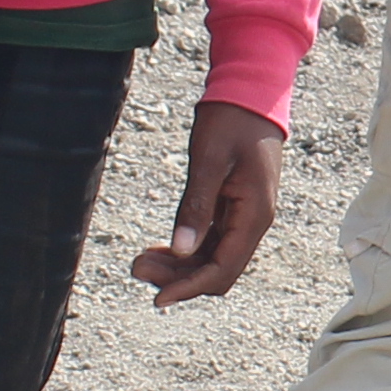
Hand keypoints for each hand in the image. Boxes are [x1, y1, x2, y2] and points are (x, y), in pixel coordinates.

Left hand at [130, 100, 287, 307]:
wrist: (250, 93)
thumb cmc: (231, 121)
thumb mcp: (208, 161)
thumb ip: (196, 206)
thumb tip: (182, 249)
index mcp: (254, 215)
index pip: (222, 269)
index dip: (189, 287)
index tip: (157, 298)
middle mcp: (252, 222)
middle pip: (217, 271)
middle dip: (178, 278)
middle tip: (136, 267)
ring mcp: (243, 216)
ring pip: (211, 259)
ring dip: (178, 266)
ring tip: (140, 260)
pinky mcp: (232, 208)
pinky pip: (210, 241)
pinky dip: (185, 250)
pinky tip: (159, 247)